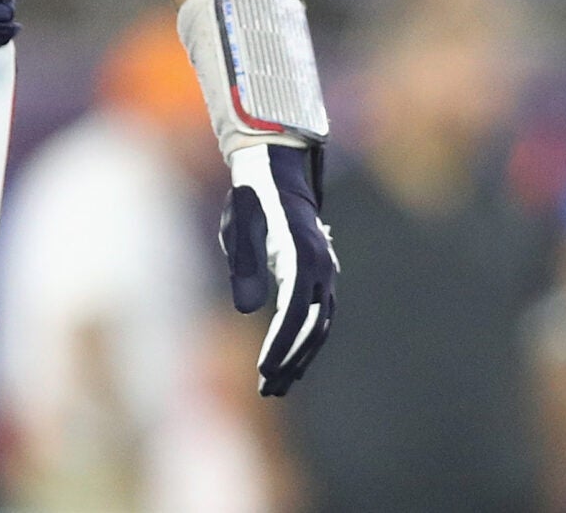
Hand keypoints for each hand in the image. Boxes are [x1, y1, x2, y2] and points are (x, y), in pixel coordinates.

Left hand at [221, 142, 337, 394]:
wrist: (276, 175)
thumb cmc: (252, 199)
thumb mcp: (239, 225)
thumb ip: (243, 264)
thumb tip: (248, 311)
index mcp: (302, 254)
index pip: (294, 312)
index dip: (280, 344)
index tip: (263, 370)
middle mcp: (322, 268)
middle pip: (313, 327)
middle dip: (291, 361)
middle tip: (268, 389)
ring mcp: (326, 274)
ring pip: (319, 327)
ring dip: (300, 358)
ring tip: (276, 387)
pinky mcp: (321, 278)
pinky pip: (318, 318)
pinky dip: (305, 343)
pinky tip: (289, 363)